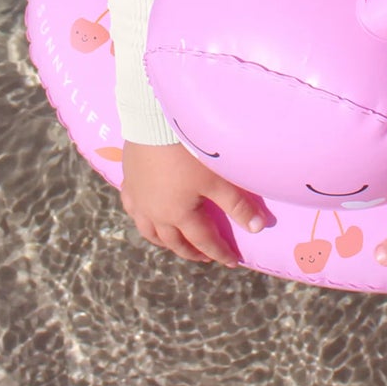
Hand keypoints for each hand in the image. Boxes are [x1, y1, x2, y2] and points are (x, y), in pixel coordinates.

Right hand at [120, 140, 271, 266]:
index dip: (220, 252)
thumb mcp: (218, 179)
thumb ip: (237, 205)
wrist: (154, 124)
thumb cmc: (188, 152)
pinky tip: (146, 216)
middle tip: (205, 256)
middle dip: (192, 251)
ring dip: (165, 241)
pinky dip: (142, 219)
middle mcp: (155, 214)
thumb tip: (258, 228)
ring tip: (175, 243)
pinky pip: (132, 209)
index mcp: (179, 215)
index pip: (204, 240)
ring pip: (150, 231)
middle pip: (175, 241)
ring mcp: (139, 200)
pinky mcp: (129, 183)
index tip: (232, 261)